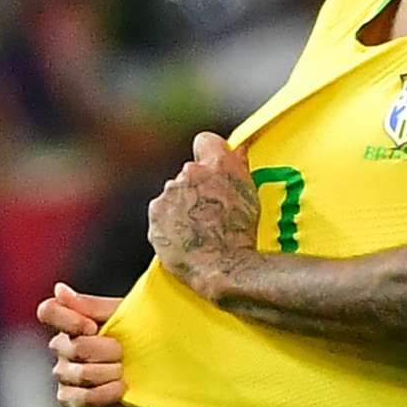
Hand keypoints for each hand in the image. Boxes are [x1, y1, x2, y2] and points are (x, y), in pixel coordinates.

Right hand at [36, 283, 127, 406]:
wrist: (159, 369)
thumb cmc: (139, 336)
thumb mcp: (122, 314)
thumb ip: (90, 305)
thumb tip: (59, 289)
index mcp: (72, 321)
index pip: (49, 311)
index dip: (68, 319)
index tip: (92, 326)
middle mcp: (62, 346)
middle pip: (73, 346)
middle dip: (105, 350)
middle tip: (123, 351)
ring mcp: (65, 373)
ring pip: (78, 373)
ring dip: (108, 372)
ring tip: (124, 370)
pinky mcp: (71, 398)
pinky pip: (79, 398)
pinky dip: (104, 393)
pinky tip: (120, 387)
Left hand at [147, 131, 259, 299]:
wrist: (223, 266)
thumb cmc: (241, 234)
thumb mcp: (250, 196)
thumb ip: (240, 168)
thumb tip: (238, 151)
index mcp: (217, 165)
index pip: (205, 140)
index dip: (208, 152)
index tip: (211, 164)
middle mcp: (190, 173)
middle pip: (189, 172)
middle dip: (196, 187)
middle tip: (210, 209)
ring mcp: (169, 194)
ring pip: (173, 194)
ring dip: (181, 206)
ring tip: (198, 229)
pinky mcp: (155, 214)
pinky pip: (161, 214)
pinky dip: (169, 224)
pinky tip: (184, 237)